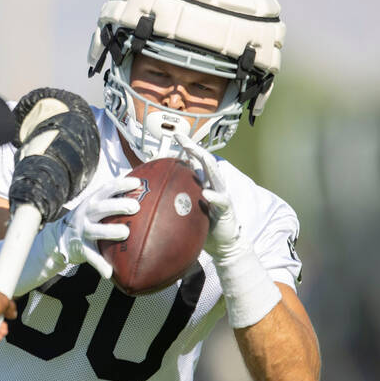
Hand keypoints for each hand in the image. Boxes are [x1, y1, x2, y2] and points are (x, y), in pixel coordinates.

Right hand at [48, 177, 141, 277]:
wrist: (58, 238)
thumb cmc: (86, 220)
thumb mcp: (93, 207)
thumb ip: (111, 201)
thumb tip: (141, 192)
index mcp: (92, 201)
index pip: (107, 189)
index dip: (121, 185)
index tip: (137, 183)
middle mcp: (86, 214)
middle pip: (101, 207)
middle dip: (118, 205)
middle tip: (135, 207)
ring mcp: (82, 231)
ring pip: (96, 231)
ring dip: (110, 231)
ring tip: (125, 233)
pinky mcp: (80, 248)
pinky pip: (91, 257)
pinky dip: (100, 264)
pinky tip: (109, 272)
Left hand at [173, 133, 239, 257]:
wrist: (223, 244)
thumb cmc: (203, 226)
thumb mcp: (187, 210)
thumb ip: (176, 199)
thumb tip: (153, 194)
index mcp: (204, 183)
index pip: (195, 161)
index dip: (187, 147)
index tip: (175, 136)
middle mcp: (213, 185)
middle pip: (205, 161)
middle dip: (194, 147)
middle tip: (183, 138)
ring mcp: (221, 194)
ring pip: (215, 174)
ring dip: (206, 162)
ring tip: (197, 152)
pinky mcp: (227, 208)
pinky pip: (221, 200)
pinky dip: (214, 195)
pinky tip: (206, 193)